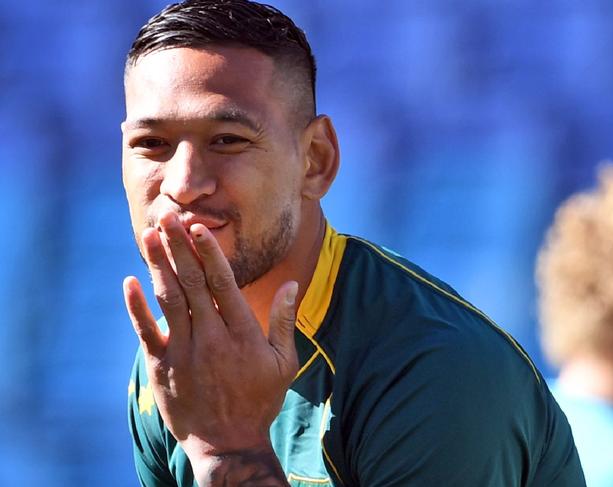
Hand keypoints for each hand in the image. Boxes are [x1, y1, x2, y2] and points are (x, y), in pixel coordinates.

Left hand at [123, 212, 297, 484]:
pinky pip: (147, 331)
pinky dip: (137, 306)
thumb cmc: (260, 401)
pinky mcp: (162, 368)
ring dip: (159, 265)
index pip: (223, 283)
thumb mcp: (284, 362)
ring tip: (151, 236)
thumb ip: (285, 321)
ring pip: (169, 300)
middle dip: (179, 247)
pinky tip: (131, 281)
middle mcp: (212, 338)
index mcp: (243, 334)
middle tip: (168, 218)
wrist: (228, 445)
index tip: (197, 228)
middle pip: (192, 283)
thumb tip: (291, 283)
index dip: (209, 253)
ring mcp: (184, 353)